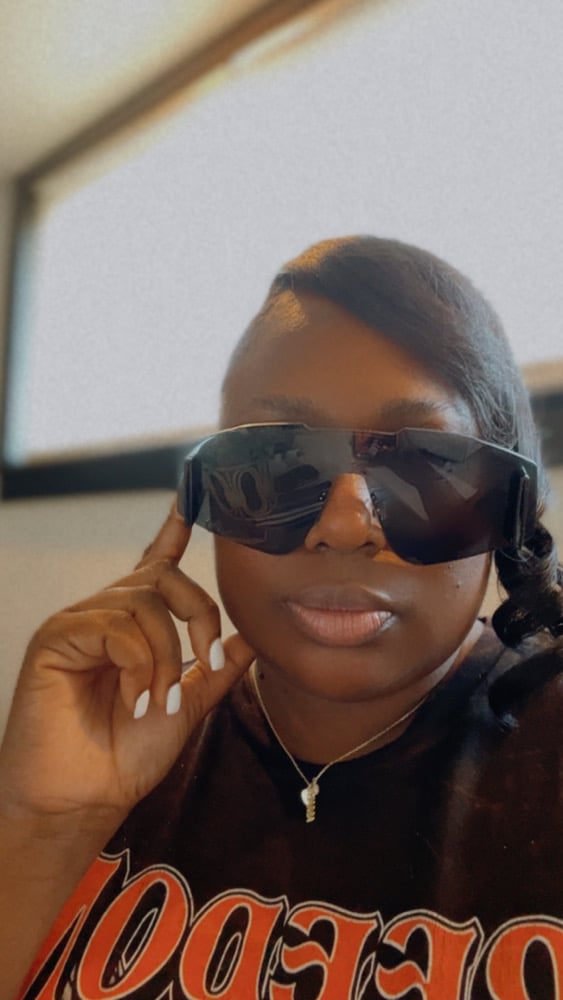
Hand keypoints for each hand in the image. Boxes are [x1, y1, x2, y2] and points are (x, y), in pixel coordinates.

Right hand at [0, 503, 254, 828]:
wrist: (84, 798)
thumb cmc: (125, 755)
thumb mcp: (187, 706)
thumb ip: (215, 669)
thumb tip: (252, 636)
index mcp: (135, 627)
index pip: (155, 566)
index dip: (172, 531)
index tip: (191, 500)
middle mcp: (106, 615)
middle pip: (163, 577)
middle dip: (199, 614)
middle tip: (205, 661)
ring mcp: (79, 623)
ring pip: (143, 601)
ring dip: (165, 655)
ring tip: (157, 701)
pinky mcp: (57, 636)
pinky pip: (114, 625)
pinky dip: (138, 663)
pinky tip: (134, 698)